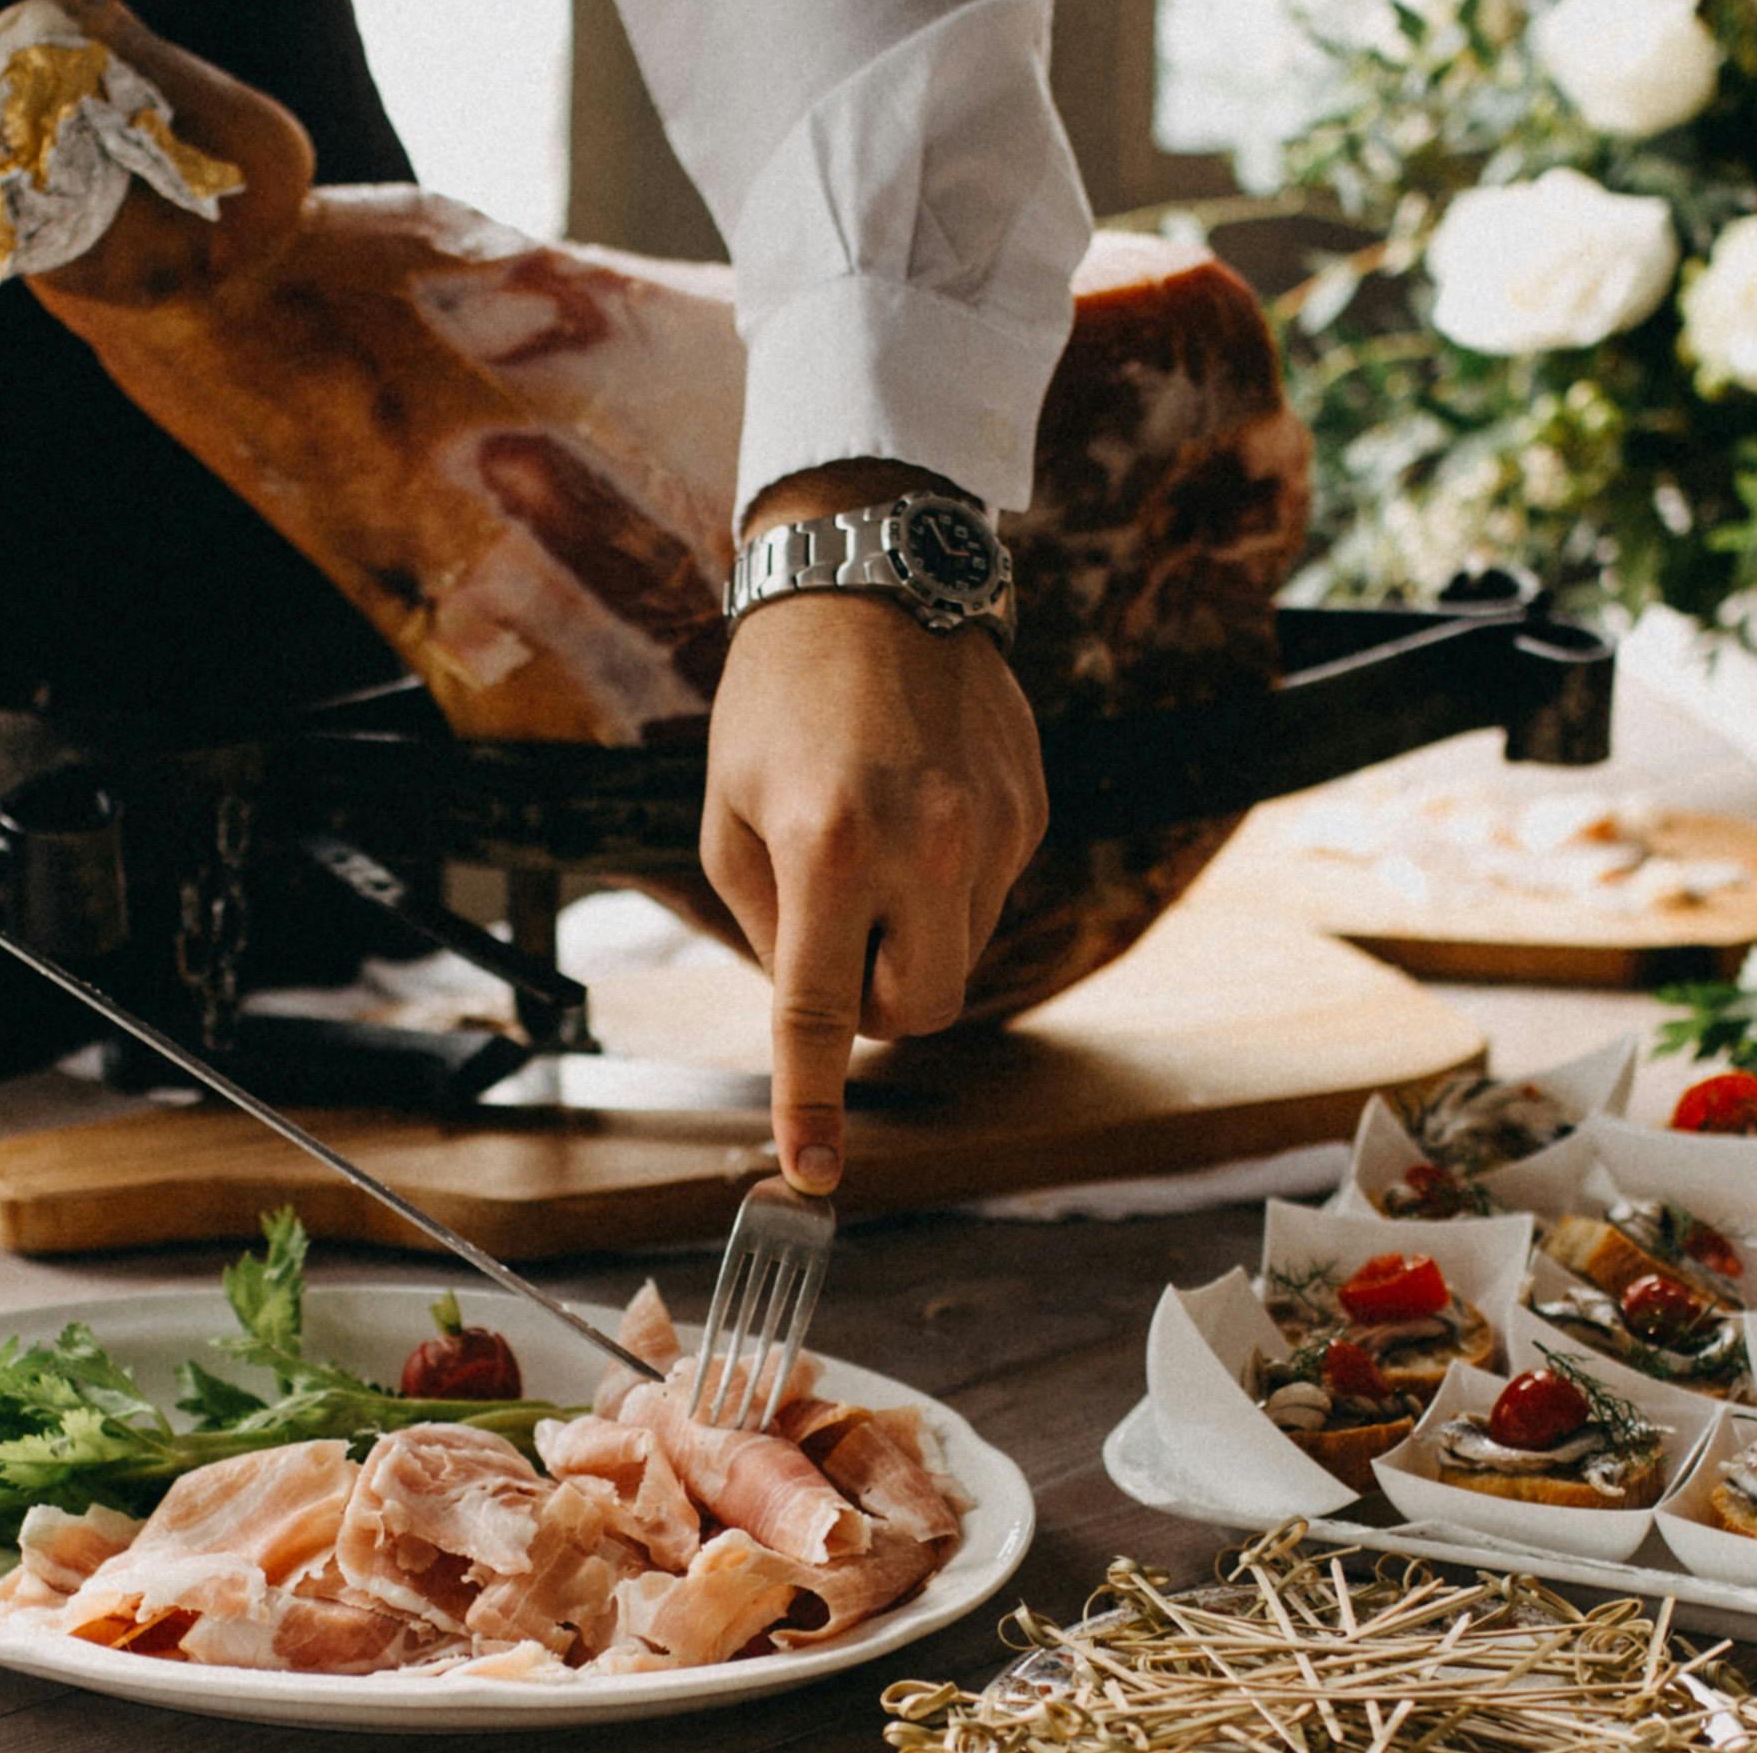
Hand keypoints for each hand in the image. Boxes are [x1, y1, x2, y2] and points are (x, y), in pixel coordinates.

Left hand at [699, 464, 1044, 1193]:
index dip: (813, 1105)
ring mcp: (991, 831)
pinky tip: (917, 808)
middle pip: (912, 1014)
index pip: (819, 1015)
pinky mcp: (1030, 811)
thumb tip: (814, 1012)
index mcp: (829, 849)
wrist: (874, 574)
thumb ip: (765, 927)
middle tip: (830, 935)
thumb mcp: (726, 815)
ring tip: (871, 846)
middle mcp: (924, 847)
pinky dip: (945, 886)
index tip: (813, 1174)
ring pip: (956, 963)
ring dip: (908, 941)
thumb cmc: (775, 699)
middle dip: (868, 1004)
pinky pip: (987, 899)